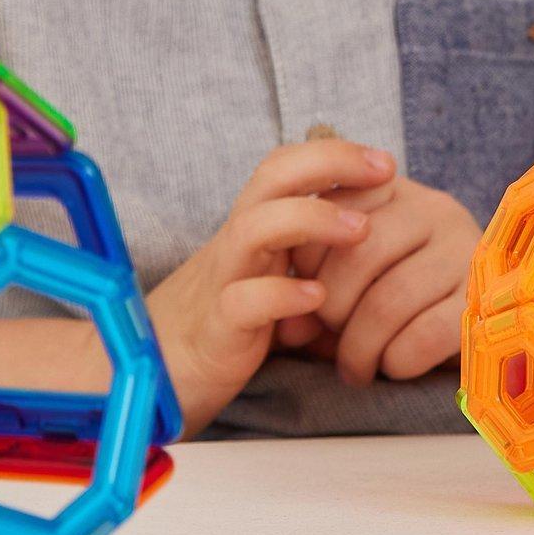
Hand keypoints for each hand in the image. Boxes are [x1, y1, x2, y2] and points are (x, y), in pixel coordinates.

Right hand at [143, 141, 397, 433]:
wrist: (148, 379)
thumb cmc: (222, 333)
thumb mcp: (271, 288)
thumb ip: (310, 269)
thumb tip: (377, 257)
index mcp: (252, 233)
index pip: (284, 169)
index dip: (332, 155)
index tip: (385, 163)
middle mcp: (235, 246)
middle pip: (271, 177)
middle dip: (329, 162)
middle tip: (383, 169)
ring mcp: (221, 284)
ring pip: (255, 228)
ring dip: (312, 218)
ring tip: (361, 230)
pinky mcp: (214, 331)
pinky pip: (242, 302)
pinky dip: (282, 295)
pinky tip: (318, 299)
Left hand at [289, 172, 481, 386]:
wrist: (482, 325)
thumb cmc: (395, 299)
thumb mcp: (352, 276)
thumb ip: (310, 285)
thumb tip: (287, 325)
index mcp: (392, 189)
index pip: (332, 210)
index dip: (306, 262)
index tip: (307, 294)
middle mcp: (434, 209)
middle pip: (361, 253)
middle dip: (332, 310)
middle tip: (330, 339)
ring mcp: (465, 252)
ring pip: (389, 300)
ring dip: (359, 348)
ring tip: (355, 368)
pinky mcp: (485, 302)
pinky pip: (425, 335)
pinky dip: (397, 361)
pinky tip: (393, 367)